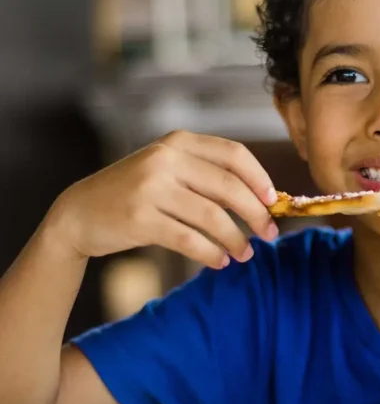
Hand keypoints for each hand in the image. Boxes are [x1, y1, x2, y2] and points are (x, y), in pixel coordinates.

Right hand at [46, 130, 277, 268]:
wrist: (79, 212)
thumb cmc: (136, 193)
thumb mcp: (168, 170)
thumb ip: (207, 177)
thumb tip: (263, 201)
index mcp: (178, 142)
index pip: (234, 154)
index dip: (260, 178)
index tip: (274, 200)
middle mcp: (165, 159)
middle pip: (229, 187)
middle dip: (256, 214)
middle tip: (270, 234)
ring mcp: (151, 187)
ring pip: (212, 216)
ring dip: (236, 239)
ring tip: (246, 254)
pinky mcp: (140, 218)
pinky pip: (190, 239)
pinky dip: (211, 253)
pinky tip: (220, 261)